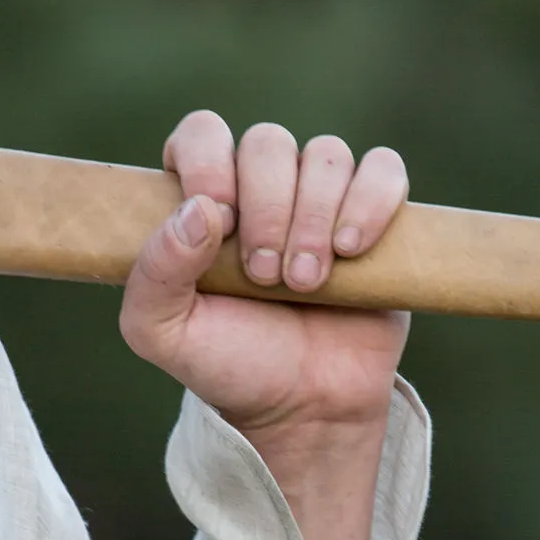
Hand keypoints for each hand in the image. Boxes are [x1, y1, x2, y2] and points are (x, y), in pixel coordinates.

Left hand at [119, 113, 410, 435]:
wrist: (301, 407)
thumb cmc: (228, 364)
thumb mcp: (163, 333)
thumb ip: (155, 272)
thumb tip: (199, 210)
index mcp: (204, 198)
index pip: (202, 133)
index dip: (211, 164)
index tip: (220, 225)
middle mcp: (262, 187)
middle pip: (267, 143)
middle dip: (268, 209)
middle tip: (265, 277)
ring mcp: (321, 197)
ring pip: (326, 155)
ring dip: (315, 217)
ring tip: (307, 282)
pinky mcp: (375, 215)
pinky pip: (384, 170)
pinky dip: (371, 201)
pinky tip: (352, 250)